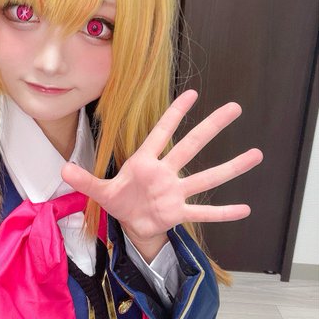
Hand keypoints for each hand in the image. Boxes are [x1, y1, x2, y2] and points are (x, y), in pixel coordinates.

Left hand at [61, 89, 263, 243]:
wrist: (131, 224)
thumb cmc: (120, 200)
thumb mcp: (99, 190)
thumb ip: (84, 179)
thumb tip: (62, 169)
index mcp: (144, 162)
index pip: (161, 132)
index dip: (174, 113)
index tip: (192, 93)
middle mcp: (164, 173)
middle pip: (190, 146)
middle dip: (210, 127)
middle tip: (234, 108)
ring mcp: (174, 192)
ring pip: (205, 177)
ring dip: (230, 167)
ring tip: (255, 154)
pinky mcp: (178, 212)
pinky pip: (203, 211)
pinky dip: (222, 212)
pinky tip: (245, 209)